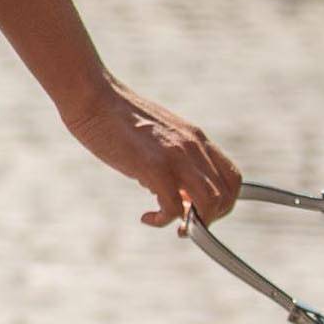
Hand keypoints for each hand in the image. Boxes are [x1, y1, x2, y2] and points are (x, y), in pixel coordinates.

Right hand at [62, 75, 241, 229]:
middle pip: (228, 193)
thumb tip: (173, 193)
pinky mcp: (154, 166)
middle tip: (187, 224)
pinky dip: (163, 220)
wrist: (92, 96)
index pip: (232, 177)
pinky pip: (173, 207)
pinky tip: (146, 217)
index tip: (200, 212)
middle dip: (212, 217)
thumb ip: (171, 161)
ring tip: (173, 226)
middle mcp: (193, 146)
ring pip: (210, 202)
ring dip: (195, 223)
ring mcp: (175, 155)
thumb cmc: (115, 117)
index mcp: (195, 137)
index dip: (223, 202)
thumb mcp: (156, 137)